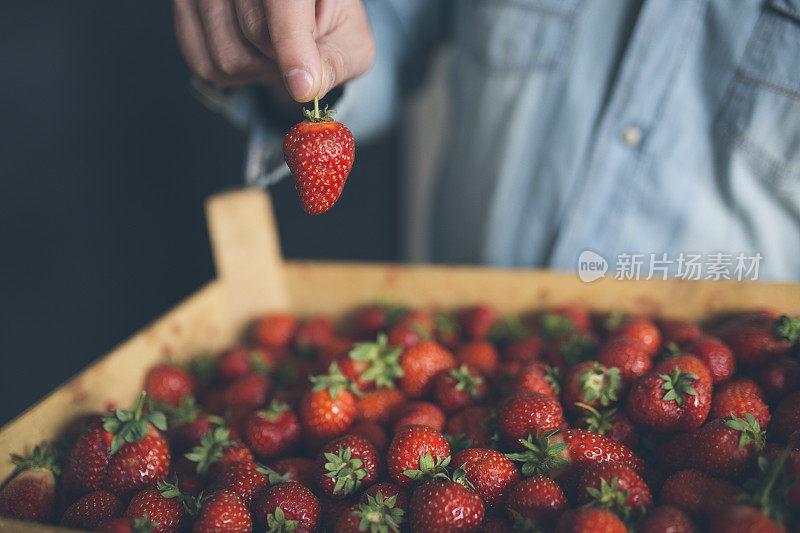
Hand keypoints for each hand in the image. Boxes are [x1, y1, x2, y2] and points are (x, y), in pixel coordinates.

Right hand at [173, 0, 374, 101]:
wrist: (300, 8)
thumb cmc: (326, 20)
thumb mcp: (350, 40)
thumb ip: (336, 62)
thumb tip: (307, 87)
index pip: (284, 3)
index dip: (293, 47)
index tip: (302, 86)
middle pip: (255, 33)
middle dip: (282, 60)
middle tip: (300, 54)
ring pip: (225, 55)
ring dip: (256, 70)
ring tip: (275, 51)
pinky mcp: (186, 5)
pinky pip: (202, 63)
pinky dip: (231, 74)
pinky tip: (250, 53)